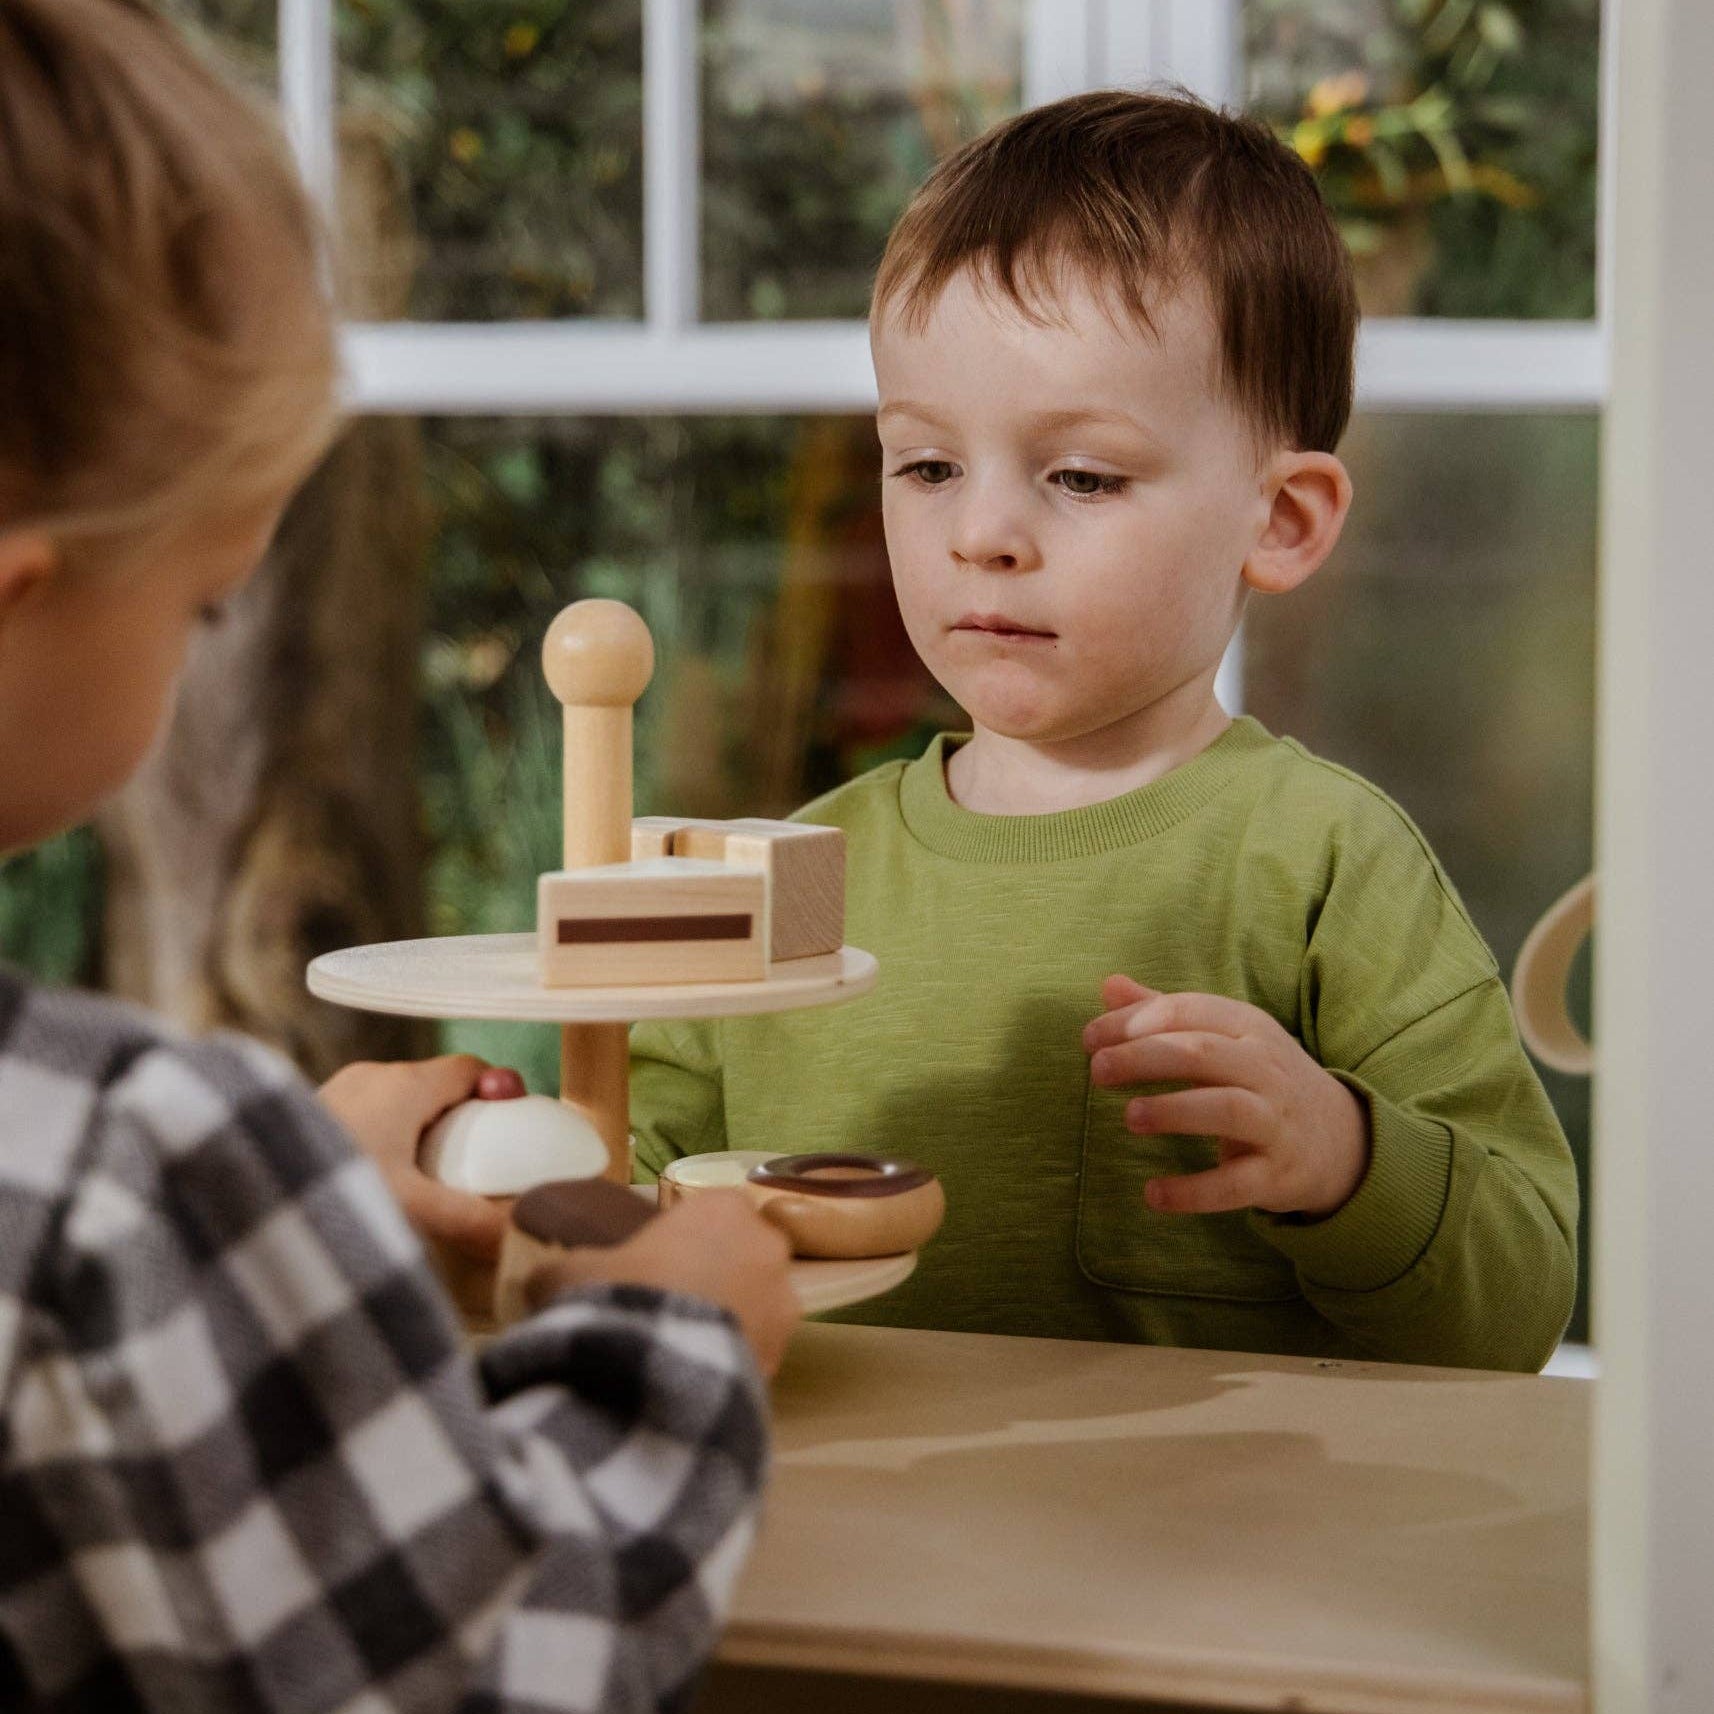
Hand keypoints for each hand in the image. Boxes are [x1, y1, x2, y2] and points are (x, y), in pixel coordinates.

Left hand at [319, 1056, 524, 1263]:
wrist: (240, 1193)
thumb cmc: (329, 1191)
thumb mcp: (412, 1212)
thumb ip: (470, 1223)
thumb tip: (518, 1237)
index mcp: (405, 1085)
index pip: (470, 1069)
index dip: (499, 1093)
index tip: (512, 1129)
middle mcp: (370, 1077)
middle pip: (435, 1087)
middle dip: (460, 1121)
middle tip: (473, 1168)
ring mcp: (335, 1093)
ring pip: (397, 1103)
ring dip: (418, 1135)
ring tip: (426, 1185)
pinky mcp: (310, 1115)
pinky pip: (365, 1118)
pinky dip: (383, 1144)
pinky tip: (378, 1185)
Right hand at [527, 1190, 799, 1376]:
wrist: (651, 1374)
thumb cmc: (620, 1297)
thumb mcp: (572, 1272)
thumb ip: (566, 1267)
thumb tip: (544, 1279)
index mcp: (724, 1209)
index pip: (717, 1207)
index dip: (690, 1231)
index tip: (663, 1257)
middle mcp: (767, 1248)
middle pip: (745, 1253)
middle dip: (718, 1272)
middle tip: (672, 1301)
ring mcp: (782, 1305)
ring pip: (758, 1303)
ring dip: (731, 1317)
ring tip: (682, 1346)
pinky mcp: (781, 1357)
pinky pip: (756, 1349)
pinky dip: (731, 1358)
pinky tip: (693, 1377)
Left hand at [1083, 975, 1368, 1218]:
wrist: (1339, 1140)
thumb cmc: (1259, 1079)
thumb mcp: (1223, 1037)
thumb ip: (1165, 1013)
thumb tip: (1108, 986)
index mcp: (1248, 1027)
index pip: (1190, 1011)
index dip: (1136, 1021)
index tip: (1089, 1039)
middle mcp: (1266, 1069)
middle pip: (1203, 1053)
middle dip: (1145, 1057)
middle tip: (1097, 1070)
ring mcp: (1275, 1122)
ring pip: (1226, 1109)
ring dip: (1174, 1111)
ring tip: (1130, 1116)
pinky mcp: (1278, 1174)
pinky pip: (1237, 1183)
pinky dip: (1195, 1191)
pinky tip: (1153, 1194)